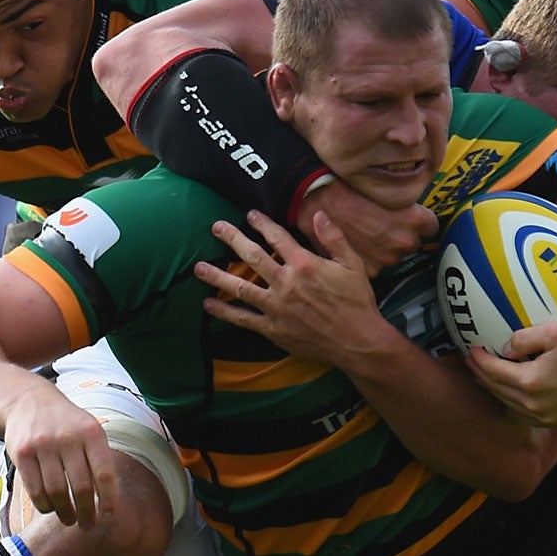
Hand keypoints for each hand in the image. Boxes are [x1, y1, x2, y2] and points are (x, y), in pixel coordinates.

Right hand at [1, 384, 116, 526]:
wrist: (29, 402)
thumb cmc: (68, 425)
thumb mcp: (90, 431)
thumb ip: (100, 461)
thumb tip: (110, 503)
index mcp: (92, 433)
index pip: (105, 474)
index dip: (109, 500)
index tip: (109, 517)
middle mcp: (68, 438)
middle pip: (81, 487)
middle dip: (87, 513)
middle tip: (88, 526)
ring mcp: (42, 444)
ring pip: (56, 492)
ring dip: (65, 512)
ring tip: (70, 519)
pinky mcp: (21, 453)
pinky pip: (35, 489)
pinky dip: (45, 505)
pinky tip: (50, 508)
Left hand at [197, 210, 389, 366]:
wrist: (357, 341)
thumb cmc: (357, 302)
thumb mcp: (353, 264)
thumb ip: (333, 238)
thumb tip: (318, 214)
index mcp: (304, 264)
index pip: (277, 237)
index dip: (262, 223)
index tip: (250, 215)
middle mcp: (285, 283)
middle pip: (251, 256)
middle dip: (231, 239)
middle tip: (216, 228)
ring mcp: (276, 307)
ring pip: (240, 287)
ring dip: (217, 276)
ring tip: (198, 267)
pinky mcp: (273, 328)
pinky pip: (243, 318)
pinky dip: (224, 312)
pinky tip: (208, 304)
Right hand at [298, 179, 437, 277]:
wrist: (321, 203)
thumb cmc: (351, 189)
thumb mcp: (386, 189)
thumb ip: (404, 206)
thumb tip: (412, 212)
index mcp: (415, 220)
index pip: (431, 227)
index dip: (419, 223)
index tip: (410, 220)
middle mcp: (405, 242)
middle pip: (412, 244)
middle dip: (400, 237)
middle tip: (381, 226)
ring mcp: (388, 259)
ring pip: (393, 257)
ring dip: (383, 250)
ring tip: (365, 235)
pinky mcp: (372, 270)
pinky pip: (375, 266)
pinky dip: (368, 259)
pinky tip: (357, 246)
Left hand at [461, 325, 556, 425]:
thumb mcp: (555, 331)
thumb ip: (524, 338)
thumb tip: (506, 349)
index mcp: (530, 382)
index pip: (494, 371)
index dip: (479, 360)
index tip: (471, 348)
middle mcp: (533, 405)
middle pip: (497, 390)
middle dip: (480, 375)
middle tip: (471, 361)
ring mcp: (544, 417)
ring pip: (508, 404)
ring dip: (494, 390)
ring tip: (486, 376)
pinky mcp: (555, 421)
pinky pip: (524, 414)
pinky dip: (511, 403)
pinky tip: (510, 393)